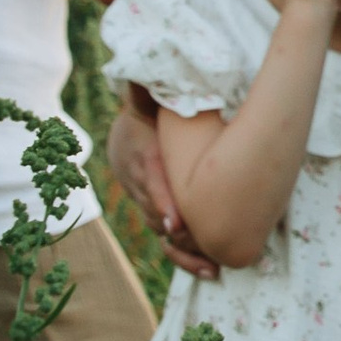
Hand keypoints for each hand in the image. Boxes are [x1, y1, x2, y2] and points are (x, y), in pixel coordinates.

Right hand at [110, 88, 218, 279]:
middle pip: (155, 210)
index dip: (161, 199)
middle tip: (198, 245)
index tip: (175, 219)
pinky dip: (185, 256)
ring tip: (211, 265)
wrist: (129, 132)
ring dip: (184, 249)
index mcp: (140, 150)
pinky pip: (169, 240)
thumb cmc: (152, 111)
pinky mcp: (157, 215)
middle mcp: (139, 181)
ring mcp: (146, 200)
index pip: (150, 177)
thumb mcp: (148, 98)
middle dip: (176, 230)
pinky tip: (209, 271)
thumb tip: (138, 69)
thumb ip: (147, 88)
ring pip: (162, 229)